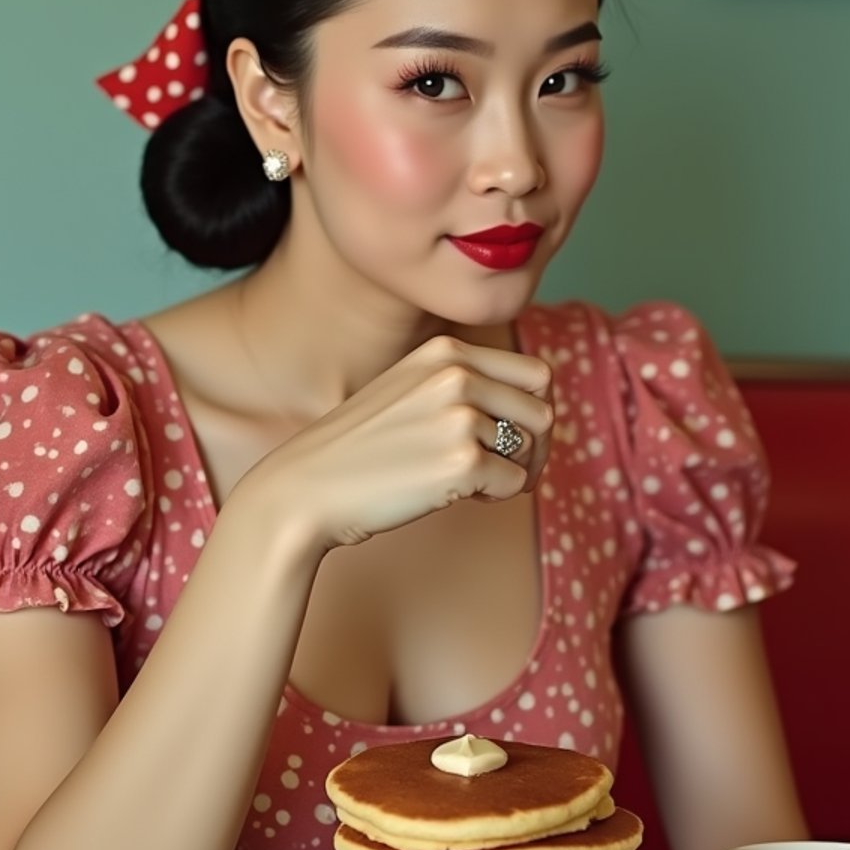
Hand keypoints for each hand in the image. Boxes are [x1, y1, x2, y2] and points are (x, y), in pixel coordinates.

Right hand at [247, 333, 552, 552]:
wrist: (306, 489)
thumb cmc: (358, 450)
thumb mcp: (410, 390)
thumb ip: (463, 385)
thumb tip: (536, 406)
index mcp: (446, 351)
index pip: (537, 373)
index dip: (534, 411)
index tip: (513, 437)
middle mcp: (457, 375)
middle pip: (544, 412)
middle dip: (535, 448)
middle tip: (506, 471)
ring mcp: (461, 416)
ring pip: (532, 450)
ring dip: (512, 473)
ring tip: (469, 482)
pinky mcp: (463, 462)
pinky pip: (515, 484)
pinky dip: (493, 497)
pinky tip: (454, 495)